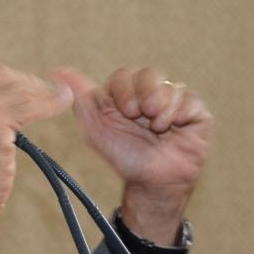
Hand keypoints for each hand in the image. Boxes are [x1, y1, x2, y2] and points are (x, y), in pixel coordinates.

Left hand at [52, 67, 212, 244]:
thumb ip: (80, 100)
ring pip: (171, 86)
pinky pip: (191, 99)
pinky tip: (173, 128)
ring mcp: (175, 101)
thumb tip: (57, 71)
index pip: (125, 75)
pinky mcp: (196, 113)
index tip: (125, 112)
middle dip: (143, 95)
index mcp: (126, 95)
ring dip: (161, 108)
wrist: (151, 183)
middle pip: (149, 73)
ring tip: (157, 129)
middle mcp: (151, 94)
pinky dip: (179, 113)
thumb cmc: (123, 156)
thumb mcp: (95, 130)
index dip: (124, 90)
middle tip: (140, 116)